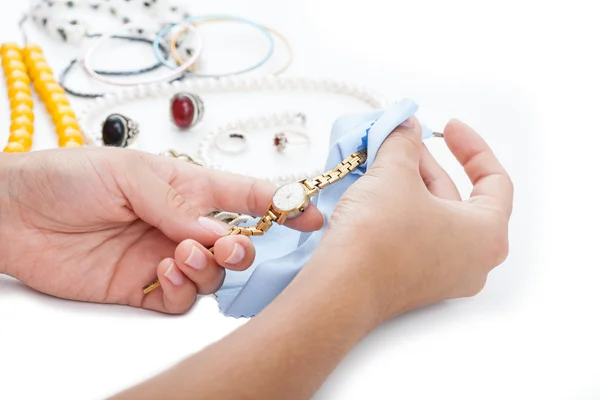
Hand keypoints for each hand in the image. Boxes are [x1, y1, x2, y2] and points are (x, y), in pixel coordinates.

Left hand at [0, 147, 322, 312]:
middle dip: (245, 247)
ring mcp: (165, 258)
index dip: (280, 203)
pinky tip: (163, 272)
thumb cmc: (67, 177)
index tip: (309, 212)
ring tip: (181, 253)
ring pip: (214, 274)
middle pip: (237, 243)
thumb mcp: (128, 173)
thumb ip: (177, 204)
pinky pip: (182, 299)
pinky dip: (183, 289)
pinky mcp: (144, 288)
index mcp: (186, 188)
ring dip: (209, 267)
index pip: (244, 195)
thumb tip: (218, 230)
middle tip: (229, 244)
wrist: (16, 214)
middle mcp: (182, 225)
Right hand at [320, 118, 512, 322]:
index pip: (494, 181)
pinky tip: (375, 190)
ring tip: (383, 161)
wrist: (340, 288)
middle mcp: (472, 261)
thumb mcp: (395, 173)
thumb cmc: (379, 235)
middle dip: (428, 164)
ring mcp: (443, 276)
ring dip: (410, 185)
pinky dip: (401, 209)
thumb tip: (405, 127)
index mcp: (487, 235)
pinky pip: (416, 236)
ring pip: (434, 217)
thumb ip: (404, 142)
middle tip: (403, 141)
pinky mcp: (414, 282)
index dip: (471, 147)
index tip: (448, 127)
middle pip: (459, 198)